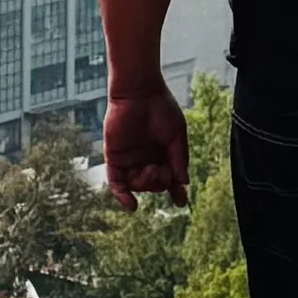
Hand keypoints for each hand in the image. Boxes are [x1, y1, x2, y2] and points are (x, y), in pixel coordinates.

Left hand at [105, 82, 189, 209]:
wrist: (139, 92)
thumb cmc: (161, 108)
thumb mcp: (177, 134)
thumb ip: (179, 159)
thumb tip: (183, 183)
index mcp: (162, 154)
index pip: (169, 179)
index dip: (175, 192)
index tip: (180, 201)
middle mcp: (146, 159)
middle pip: (153, 184)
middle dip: (160, 182)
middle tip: (162, 169)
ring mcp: (129, 159)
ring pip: (137, 185)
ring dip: (146, 185)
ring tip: (151, 170)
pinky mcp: (114, 157)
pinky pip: (115, 182)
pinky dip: (122, 196)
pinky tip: (132, 205)